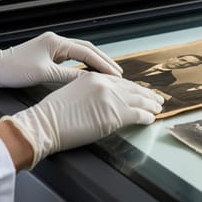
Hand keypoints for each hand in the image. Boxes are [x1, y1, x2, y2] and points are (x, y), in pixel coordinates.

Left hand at [0, 31, 121, 95]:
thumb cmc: (13, 69)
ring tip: (108, 74)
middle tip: (118, 74)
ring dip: (95, 63)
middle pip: (87, 50)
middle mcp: (56, 41)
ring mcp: (51, 47)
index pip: (87, 53)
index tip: (115, 76)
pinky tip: (90, 73)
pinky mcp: (47, 55)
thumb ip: (68, 76)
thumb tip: (88, 81)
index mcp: (56, 42)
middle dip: (104, 61)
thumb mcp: (43, 74)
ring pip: (80, 53)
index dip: (103, 64)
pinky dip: (84, 65)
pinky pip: (72, 58)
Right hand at [1, 72, 163, 168]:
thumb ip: (90, 91)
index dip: (133, 87)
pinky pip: (137, 115)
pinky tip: (151, 118)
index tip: (141, 90)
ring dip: (151, 104)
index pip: (120, 82)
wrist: (43, 124)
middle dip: (147, 94)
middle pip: (132, 89)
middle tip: (157, 97)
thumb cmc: (51, 114)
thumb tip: (102, 99)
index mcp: (93, 77)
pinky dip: (146, 116)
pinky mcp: (114, 115)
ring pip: (139, 100)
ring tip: (158, 107)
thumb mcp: (71, 91)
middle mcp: (104, 84)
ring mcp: (111, 99)